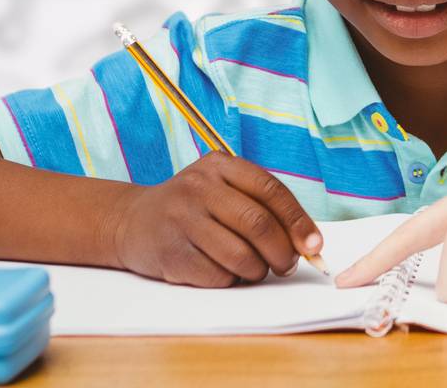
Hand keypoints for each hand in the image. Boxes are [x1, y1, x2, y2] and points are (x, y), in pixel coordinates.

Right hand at [110, 153, 322, 286]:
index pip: (271, 190)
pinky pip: (216, 276)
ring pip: (240, 255)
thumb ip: (259, 205)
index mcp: (221, 165)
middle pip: (258, 224)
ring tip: (255, 270)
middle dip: (282, 252)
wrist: (132, 221)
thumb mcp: (222, 188)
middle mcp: (200, 187)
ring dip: (257, 271)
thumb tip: (306, 241)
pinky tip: (226, 273)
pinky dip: (230, 281)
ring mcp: (182, 219)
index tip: (314, 245)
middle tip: (287, 266)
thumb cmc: (192, 207)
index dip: (298, 220)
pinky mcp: (170, 253)